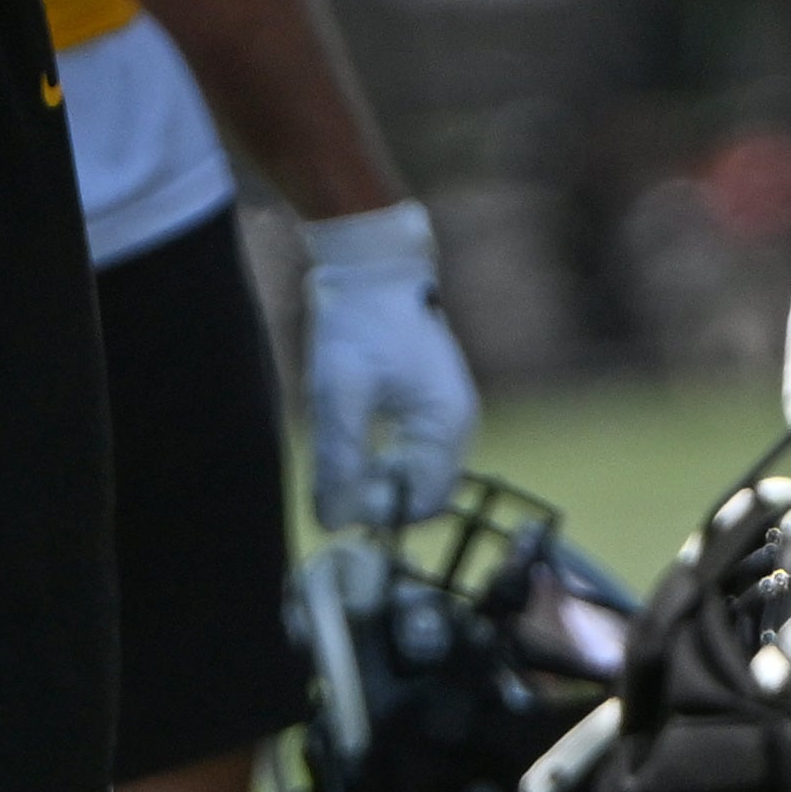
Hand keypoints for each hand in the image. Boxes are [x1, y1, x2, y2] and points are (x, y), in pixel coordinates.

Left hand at [304, 202, 480, 525]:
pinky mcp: (431, 405)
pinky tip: (352, 436)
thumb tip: (333, 523)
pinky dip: (380, 456)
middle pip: (421, 492)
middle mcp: (458, 425)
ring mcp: (447, 414)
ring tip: (340, 447)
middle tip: (332, 473)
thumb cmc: (358, 324)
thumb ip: (339, 462)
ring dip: (375, 475)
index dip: (381, 512)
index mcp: (446, 425)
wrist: (370, 269)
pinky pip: (410, 452)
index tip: (339, 496)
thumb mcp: (340, 396)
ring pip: (413, 474)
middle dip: (376, 494)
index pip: (424, 503)